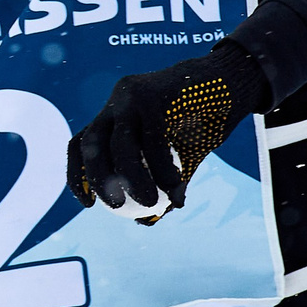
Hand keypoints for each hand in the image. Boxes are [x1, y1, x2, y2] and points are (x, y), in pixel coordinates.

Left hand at [66, 43, 270, 223]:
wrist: (230, 85)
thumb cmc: (200, 123)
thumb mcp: (177, 155)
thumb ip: (159, 182)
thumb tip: (145, 221)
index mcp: (113, 114)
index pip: (80, 144)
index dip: (76, 175)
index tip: (87, 205)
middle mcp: (116, 103)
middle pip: (92, 143)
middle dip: (97, 177)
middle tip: (115, 206)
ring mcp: (132, 97)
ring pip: (121, 144)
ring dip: (132, 178)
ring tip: (150, 202)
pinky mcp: (154, 96)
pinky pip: (152, 140)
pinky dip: (162, 168)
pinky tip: (175, 186)